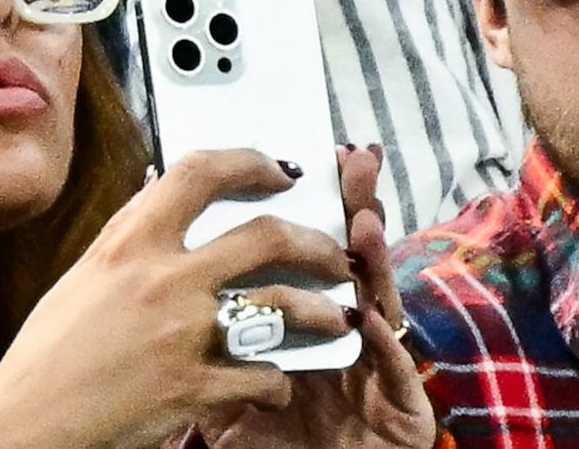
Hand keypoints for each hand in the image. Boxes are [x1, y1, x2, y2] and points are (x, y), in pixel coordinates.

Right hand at [0, 149, 355, 448]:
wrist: (27, 426)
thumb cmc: (47, 357)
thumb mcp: (84, 278)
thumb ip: (131, 240)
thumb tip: (160, 197)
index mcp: (129, 244)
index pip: (200, 173)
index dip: (250, 161)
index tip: (279, 169)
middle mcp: (162, 279)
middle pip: (266, 236)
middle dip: (315, 242)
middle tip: (333, 254)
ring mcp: (184, 333)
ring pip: (284, 305)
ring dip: (321, 311)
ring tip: (335, 317)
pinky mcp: (196, 387)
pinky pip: (264, 375)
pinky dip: (277, 381)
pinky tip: (275, 384)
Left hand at [195, 145, 436, 448]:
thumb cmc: (267, 441)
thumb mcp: (225, 386)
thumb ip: (215, 331)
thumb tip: (176, 263)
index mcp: (306, 324)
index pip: (316, 253)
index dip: (318, 205)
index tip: (304, 158)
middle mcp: (350, 339)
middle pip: (356, 262)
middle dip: (356, 209)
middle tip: (352, 163)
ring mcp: (378, 373)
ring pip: (384, 307)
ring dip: (377, 265)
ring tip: (363, 225)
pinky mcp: (402, 415)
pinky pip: (397, 376)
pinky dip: (387, 348)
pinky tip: (373, 321)